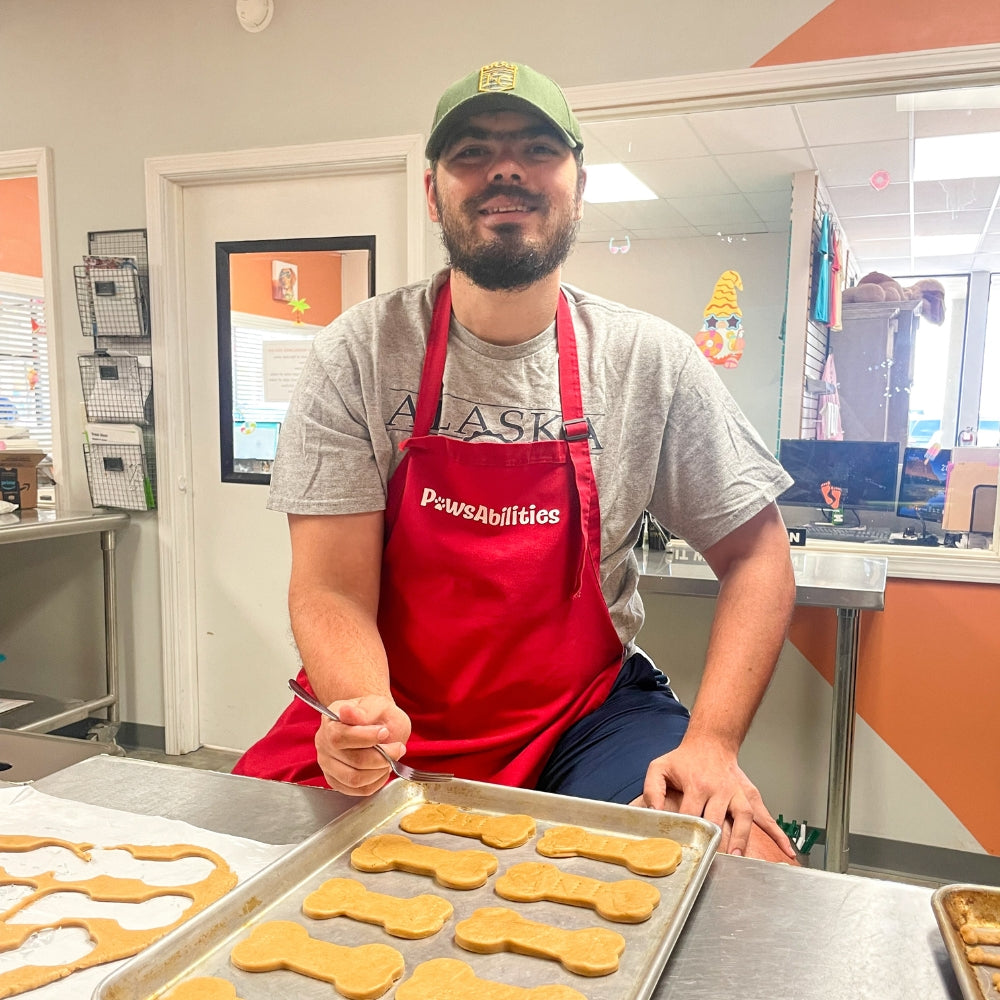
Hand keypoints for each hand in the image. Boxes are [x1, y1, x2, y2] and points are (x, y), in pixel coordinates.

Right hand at [313, 695, 410, 795]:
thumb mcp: (376, 705)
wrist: (377, 723)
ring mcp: (328, 763)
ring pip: (354, 778)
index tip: (385, 732)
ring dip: (380, 770)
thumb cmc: (376, 713)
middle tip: (398, 748)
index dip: (366, 737)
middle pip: (352, 759)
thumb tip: (346, 712)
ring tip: (390, 758)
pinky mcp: (336, 780)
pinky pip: (357, 790)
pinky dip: (376, 782)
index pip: (340, 735)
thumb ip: (363, 710)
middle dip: (382, 756)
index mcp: (330, 719)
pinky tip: (382, 769)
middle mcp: (324, 742)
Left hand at [631, 735, 795, 860]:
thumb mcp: (660, 768)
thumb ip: (652, 790)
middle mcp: (720, 789)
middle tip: (713, 864)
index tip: (687, 851)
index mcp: (697, 785)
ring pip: (744, 818)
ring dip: (742, 840)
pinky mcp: (748, 795)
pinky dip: (777, 833)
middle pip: (718, 820)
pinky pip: (764, 815)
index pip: (692, 815)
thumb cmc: (684, 759)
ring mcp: (736, 793)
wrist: (710, 742)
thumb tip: (653, 813)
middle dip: (716, 843)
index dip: (689, 833)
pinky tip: (786, 850)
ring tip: (740, 859)